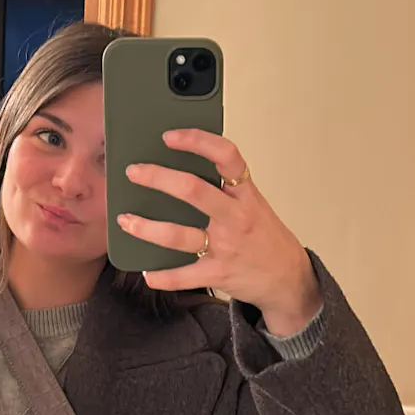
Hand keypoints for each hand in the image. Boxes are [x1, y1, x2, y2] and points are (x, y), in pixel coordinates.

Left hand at [118, 130, 321, 334]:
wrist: (289, 277)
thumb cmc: (265, 236)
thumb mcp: (253, 203)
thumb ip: (225, 187)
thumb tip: (181, 167)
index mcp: (246, 193)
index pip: (226, 156)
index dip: (197, 142)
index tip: (170, 136)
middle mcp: (236, 216)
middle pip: (193, 191)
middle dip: (158, 178)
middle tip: (134, 172)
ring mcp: (227, 246)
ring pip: (179, 235)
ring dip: (147, 228)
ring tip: (126, 220)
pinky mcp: (219, 273)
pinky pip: (184, 276)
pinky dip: (162, 276)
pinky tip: (147, 273)